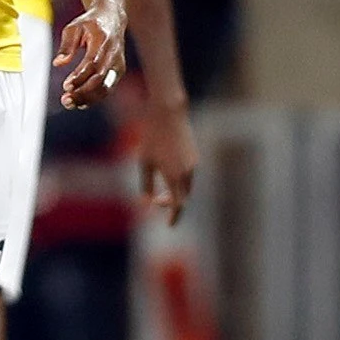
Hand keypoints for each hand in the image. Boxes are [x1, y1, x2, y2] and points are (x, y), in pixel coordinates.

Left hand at [54, 4, 126, 109]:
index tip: (66, 86)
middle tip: (66, 100)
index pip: (92, 63)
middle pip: (100, 79)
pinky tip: (81, 103)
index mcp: (103, 42)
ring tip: (70, 104)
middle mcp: (113, 55)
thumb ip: (66, 45)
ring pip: (106, 87)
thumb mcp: (74, 28)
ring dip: (88, 98)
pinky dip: (95, 97)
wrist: (111, 18)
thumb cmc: (89, 23)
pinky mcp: (118, 72)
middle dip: (83, 92)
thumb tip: (57, 63)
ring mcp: (118, 64)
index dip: (79, 77)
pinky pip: (108, 88)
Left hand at [138, 98, 198, 222]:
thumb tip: (146, 204)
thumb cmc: (152, 137)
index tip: (169, 226)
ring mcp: (193, 164)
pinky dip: (179, 182)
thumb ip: (146, 185)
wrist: (168, 113)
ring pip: (187, 187)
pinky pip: (188, 176)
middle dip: (172, 204)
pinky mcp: (194, 156)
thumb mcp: (144, 162)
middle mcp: (188, 172)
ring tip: (160, 194)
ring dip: (176, 193)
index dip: (174, 216)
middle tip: (157, 204)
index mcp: (175, 175)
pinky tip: (167, 177)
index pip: (178, 204)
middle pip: (183, 197)